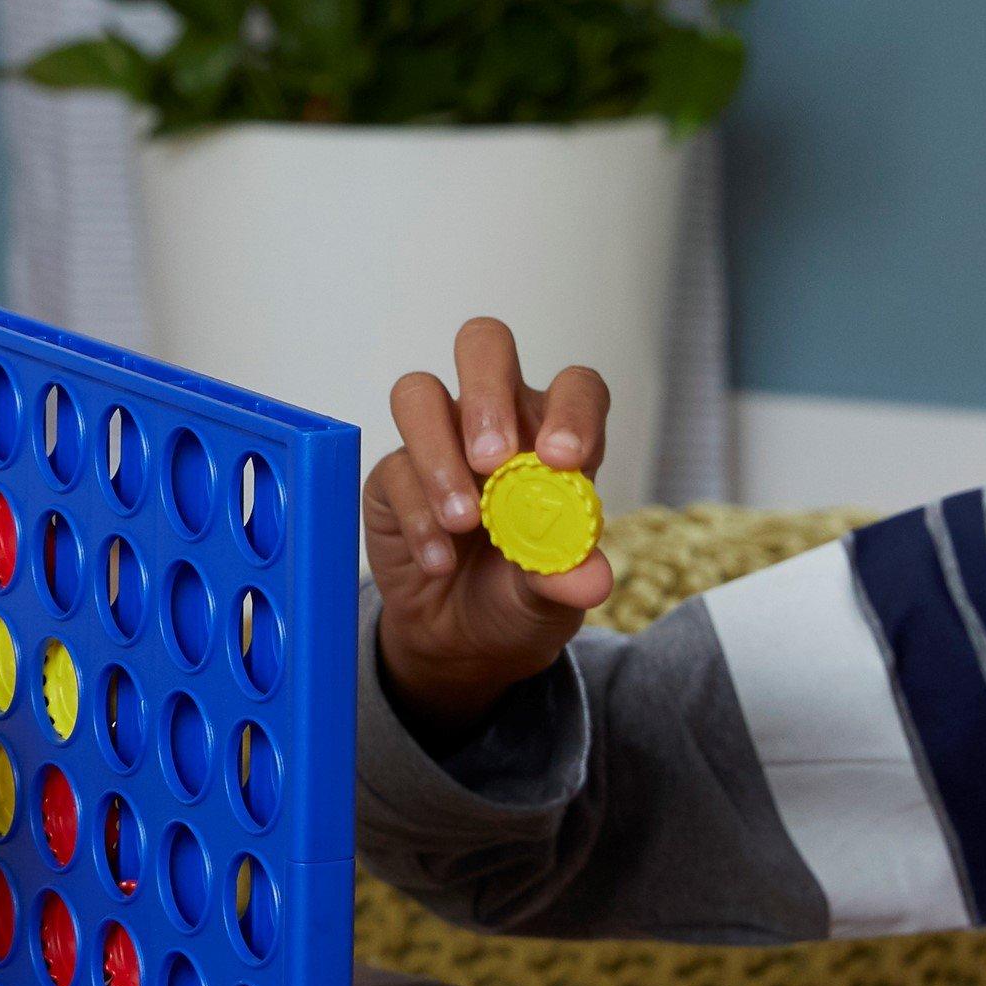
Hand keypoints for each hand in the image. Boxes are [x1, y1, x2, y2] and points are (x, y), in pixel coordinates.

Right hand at [366, 315, 613, 742]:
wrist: (460, 637)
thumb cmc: (517, 595)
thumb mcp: (550, 596)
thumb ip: (566, 578)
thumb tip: (592, 579)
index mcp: (553, 435)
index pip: (574, 389)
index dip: (571, 410)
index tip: (562, 456)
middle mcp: (497, 420)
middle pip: (485, 347)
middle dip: (486, 395)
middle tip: (492, 460)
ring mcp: (438, 438)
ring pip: (420, 393)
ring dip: (439, 455)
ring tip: (463, 520)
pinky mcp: (393, 473)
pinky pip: (394, 469)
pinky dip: (418, 517)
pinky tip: (439, 562)